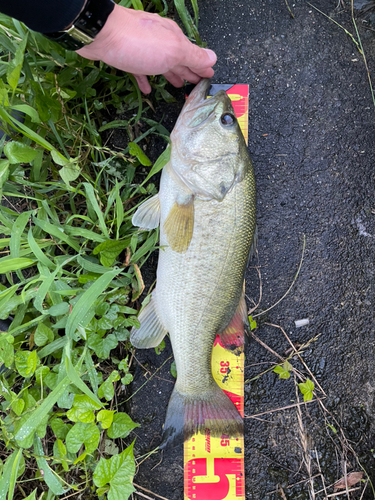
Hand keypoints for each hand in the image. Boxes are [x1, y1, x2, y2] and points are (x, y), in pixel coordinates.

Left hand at [77, 4, 216, 93]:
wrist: (100, 33)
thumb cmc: (138, 42)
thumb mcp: (173, 50)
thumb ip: (193, 55)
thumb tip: (212, 58)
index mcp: (173, 38)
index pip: (193, 55)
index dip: (202, 67)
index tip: (209, 77)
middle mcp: (159, 40)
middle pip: (178, 59)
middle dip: (188, 70)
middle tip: (196, 82)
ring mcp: (142, 47)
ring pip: (161, 63)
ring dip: (170, 74)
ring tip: (177, 85)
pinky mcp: (125, 54)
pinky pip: (140, 69)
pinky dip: (146, 78)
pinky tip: (148, 88)